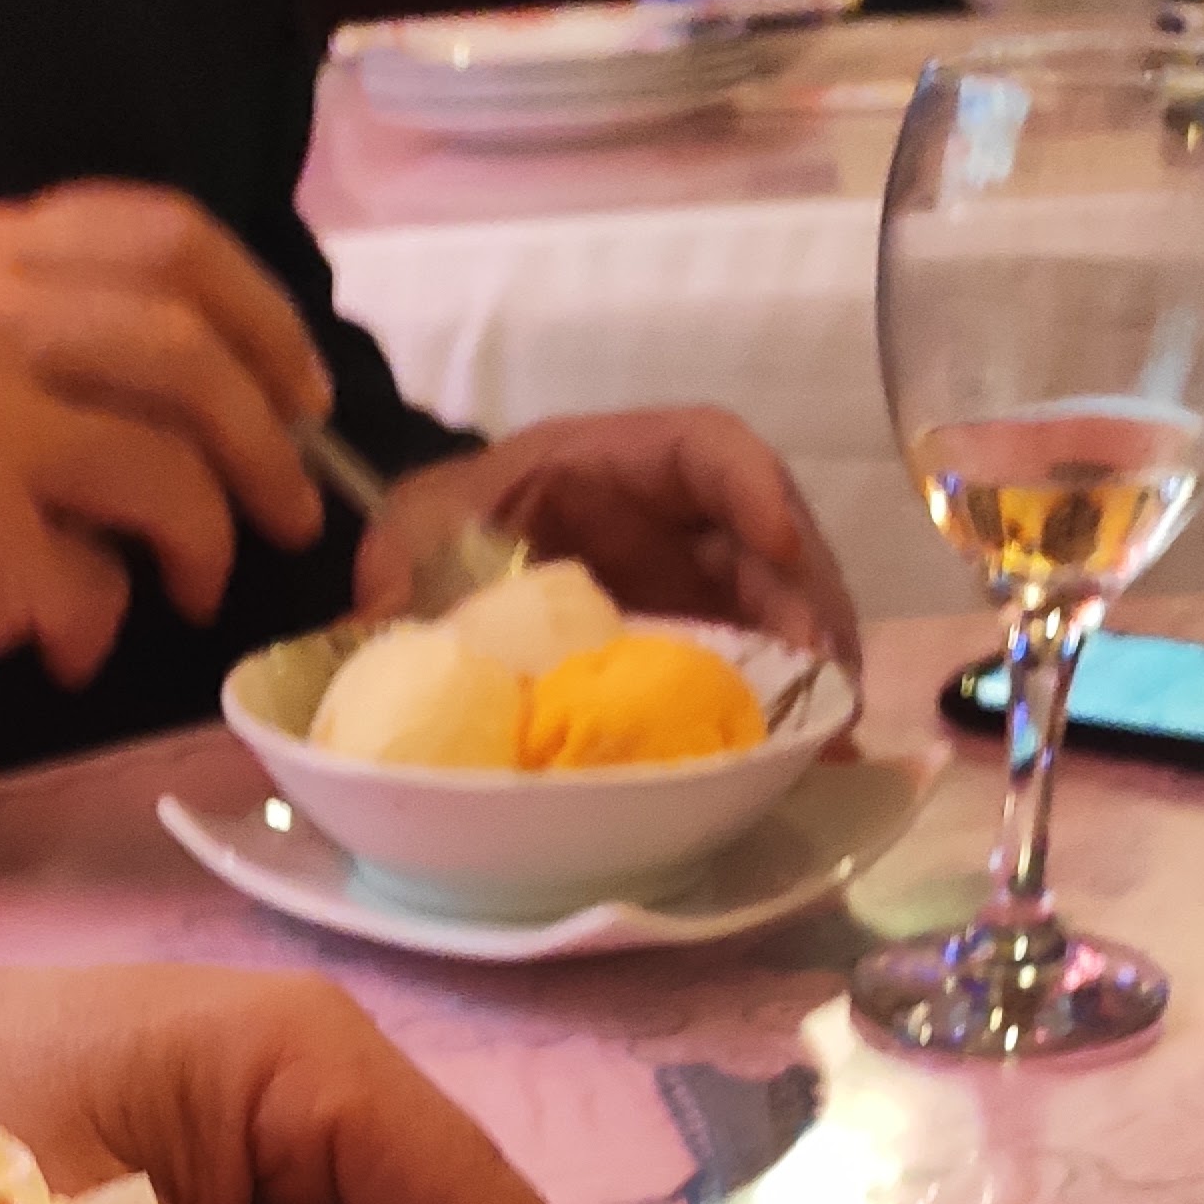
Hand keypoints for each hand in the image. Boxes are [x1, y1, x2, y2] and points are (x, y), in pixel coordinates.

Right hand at [0, 186, 332, 735]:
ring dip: (212, 542)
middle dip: (272, 442)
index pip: (164, 237)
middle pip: (192, 355)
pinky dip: (105, 627)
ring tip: (196, 585)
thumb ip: (46, 328)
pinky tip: (70, 645)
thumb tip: (210, 382)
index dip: (262, 313)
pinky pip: (102, 583)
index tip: (299, 387)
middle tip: (294, 508)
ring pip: (173, 470)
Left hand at [356, 411, 861, 684]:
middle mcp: (672, 515)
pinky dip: (786, 703)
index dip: (749, 486)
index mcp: (610, 460)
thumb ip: (398, 566)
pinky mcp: (699, 636)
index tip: (778, 544)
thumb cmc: (440, 531)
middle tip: (827, 676)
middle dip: (809, 597)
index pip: (704, 445)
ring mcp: (695, 577)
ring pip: (782, 601)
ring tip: (829, 731)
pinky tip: (804, 757)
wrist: (438, 574)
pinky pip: (759, 659)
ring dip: (816, 661)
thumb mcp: (409, 533)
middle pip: (769, 536)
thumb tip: (374, 622)